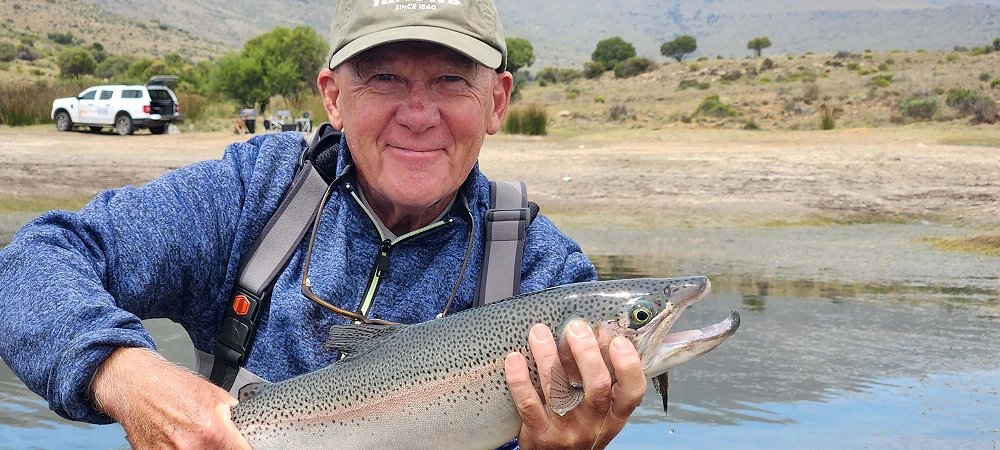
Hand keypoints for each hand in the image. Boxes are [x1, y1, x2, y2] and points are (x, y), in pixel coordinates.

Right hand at [90, 347, 251, 449]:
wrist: (136, 385)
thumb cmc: (171, 386)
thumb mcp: (214, 393)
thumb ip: (231, 414)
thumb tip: (243, 425)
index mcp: (213, 430)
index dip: (241, 448)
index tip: (238, 445)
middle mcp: (192, 446)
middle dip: (216, 446)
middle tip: (209, 436)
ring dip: (196, 447)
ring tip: (188, 434)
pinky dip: (176, 449)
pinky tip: (173, 438)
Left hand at [505, 321, 645, 448]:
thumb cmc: (583, 426)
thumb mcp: (602, 409)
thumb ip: (602, 376)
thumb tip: (594, 331)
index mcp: (614, 413)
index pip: (632, 391)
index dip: (628, 366)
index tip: (618, 342)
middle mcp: (594, 421)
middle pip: (597, 387)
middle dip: (587, 354)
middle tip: (575, 328)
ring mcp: (566, 428)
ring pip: (559, 391)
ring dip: (548, 358)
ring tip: (539, 332)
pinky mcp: (539, 432)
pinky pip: (528, 404)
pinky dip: (520, 380)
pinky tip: (515, 359)